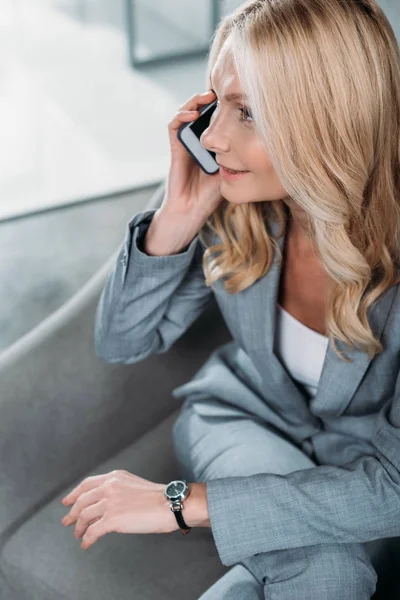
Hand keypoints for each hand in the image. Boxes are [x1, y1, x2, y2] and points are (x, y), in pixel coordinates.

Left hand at [61, 470, 176, 549]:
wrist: (169, 504)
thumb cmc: (157, 498)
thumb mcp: (132, 484)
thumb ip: (116, 489)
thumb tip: (102, 505)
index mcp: (114, 477)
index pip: (87, 484)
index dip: (74, 494)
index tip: (67, 502)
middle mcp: (109, 487)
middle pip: (81, 500)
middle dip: (72, 513)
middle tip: (67, 521)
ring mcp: (109, 502)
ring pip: (84, 516)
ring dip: (78, 528)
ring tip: (78, 534)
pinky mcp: (112, 519)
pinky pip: (92, 531)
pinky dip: (87, 539)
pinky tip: (86, 543)